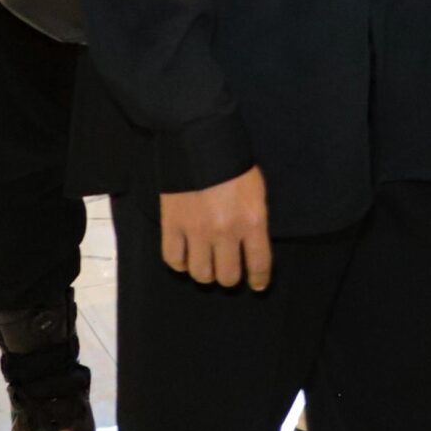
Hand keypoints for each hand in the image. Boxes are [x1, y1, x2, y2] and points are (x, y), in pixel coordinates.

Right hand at [160, 166, 270, 289]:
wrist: (200, 144)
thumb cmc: (235, 166)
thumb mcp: (257, 192)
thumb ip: (256, 221)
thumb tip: (252, 246)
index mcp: (253, 221)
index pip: (259, 264)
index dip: (258, 279)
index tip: (257, 285)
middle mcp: (225, 232)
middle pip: (226, 276)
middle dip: (230, 277)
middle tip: (229, 270)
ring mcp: (196, 231)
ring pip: (200, 273)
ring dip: (205, 273)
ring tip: (207, 264)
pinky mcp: (171, 226)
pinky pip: (173, 260)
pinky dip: (180, 264)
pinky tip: (186, 257)